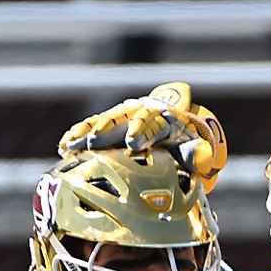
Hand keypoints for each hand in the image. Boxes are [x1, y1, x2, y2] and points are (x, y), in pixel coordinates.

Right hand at [58, 81, 227, 192]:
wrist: (169, 127)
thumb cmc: (180, 144)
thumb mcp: (192, 150)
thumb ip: (198, 155)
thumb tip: (207, 157)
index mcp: (162, 119)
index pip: (152, 122)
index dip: (142, 130)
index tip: (133, 142)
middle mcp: (139, 113)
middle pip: (122, 118)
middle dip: (108, 129)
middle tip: (94, 142)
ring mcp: (121, 117)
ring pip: (102, 121)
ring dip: (86, 132)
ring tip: (72, 145)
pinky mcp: (107, 124)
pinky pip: (90, 127)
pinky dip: (77, 135)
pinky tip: (63, 147)